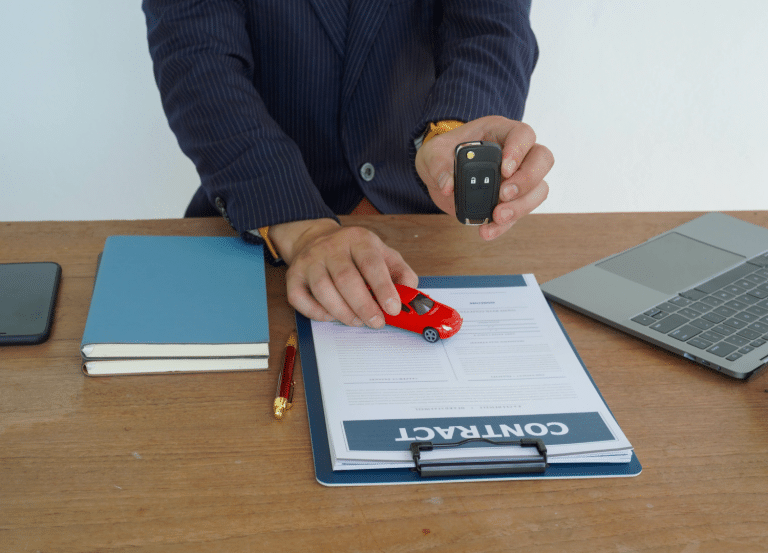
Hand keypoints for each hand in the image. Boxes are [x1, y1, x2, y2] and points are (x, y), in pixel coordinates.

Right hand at [268, 219, 417, 326]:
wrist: (316, 238)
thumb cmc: (355, 253)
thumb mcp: (384, 254)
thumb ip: (401, 274)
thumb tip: (410, 296)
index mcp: (358, 240)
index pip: (371, 263)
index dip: (383, 288)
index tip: (393, 309)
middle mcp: (331, 247)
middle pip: (346, 279)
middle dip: (364, 306)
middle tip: (376, 322)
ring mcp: (310, 261)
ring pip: (322, 290)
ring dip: (342, 312)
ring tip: (357, 320)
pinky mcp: (293, 275)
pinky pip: (299, 299)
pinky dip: (316, 313)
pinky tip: (331, 315)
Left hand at [415, 115, 553, 240]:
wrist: (439, 175)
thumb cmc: (442, 154)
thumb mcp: (432, 154)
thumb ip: (438, 165)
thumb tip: (448, 185)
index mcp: (500, 132)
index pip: (523, 134)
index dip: (519, 151)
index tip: (504, 169)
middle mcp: (517, 153)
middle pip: (542, 160)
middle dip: (527, 180)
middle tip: (504, 195)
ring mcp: (518, 177)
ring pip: (538, 189)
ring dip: (521, 206)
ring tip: (497, 216)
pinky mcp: (512, 201)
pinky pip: (519, 213)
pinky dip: (504, 226)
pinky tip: (487, 231)